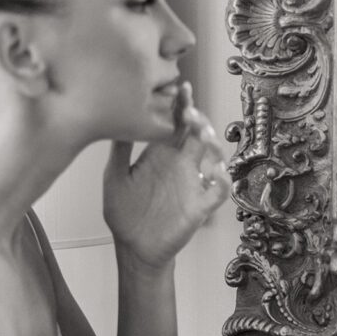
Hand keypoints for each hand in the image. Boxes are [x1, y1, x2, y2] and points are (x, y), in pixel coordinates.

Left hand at [103, 82, 230, 266]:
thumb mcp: (114, 176)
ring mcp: (193, 183)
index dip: (182, 105)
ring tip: (202, 136)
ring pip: (214, 157)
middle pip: (197, 134)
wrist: (133, 247)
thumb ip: (119, 150)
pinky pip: (218, 191)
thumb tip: (118, 119)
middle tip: (189, 113)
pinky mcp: (200, 206)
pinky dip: (222, 181)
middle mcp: (181, 164)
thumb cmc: (124, 213)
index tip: (182, 88)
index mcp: (161, 154)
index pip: (175, 123)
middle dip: (198, 120)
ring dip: (212, 145)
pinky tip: (215, 174)